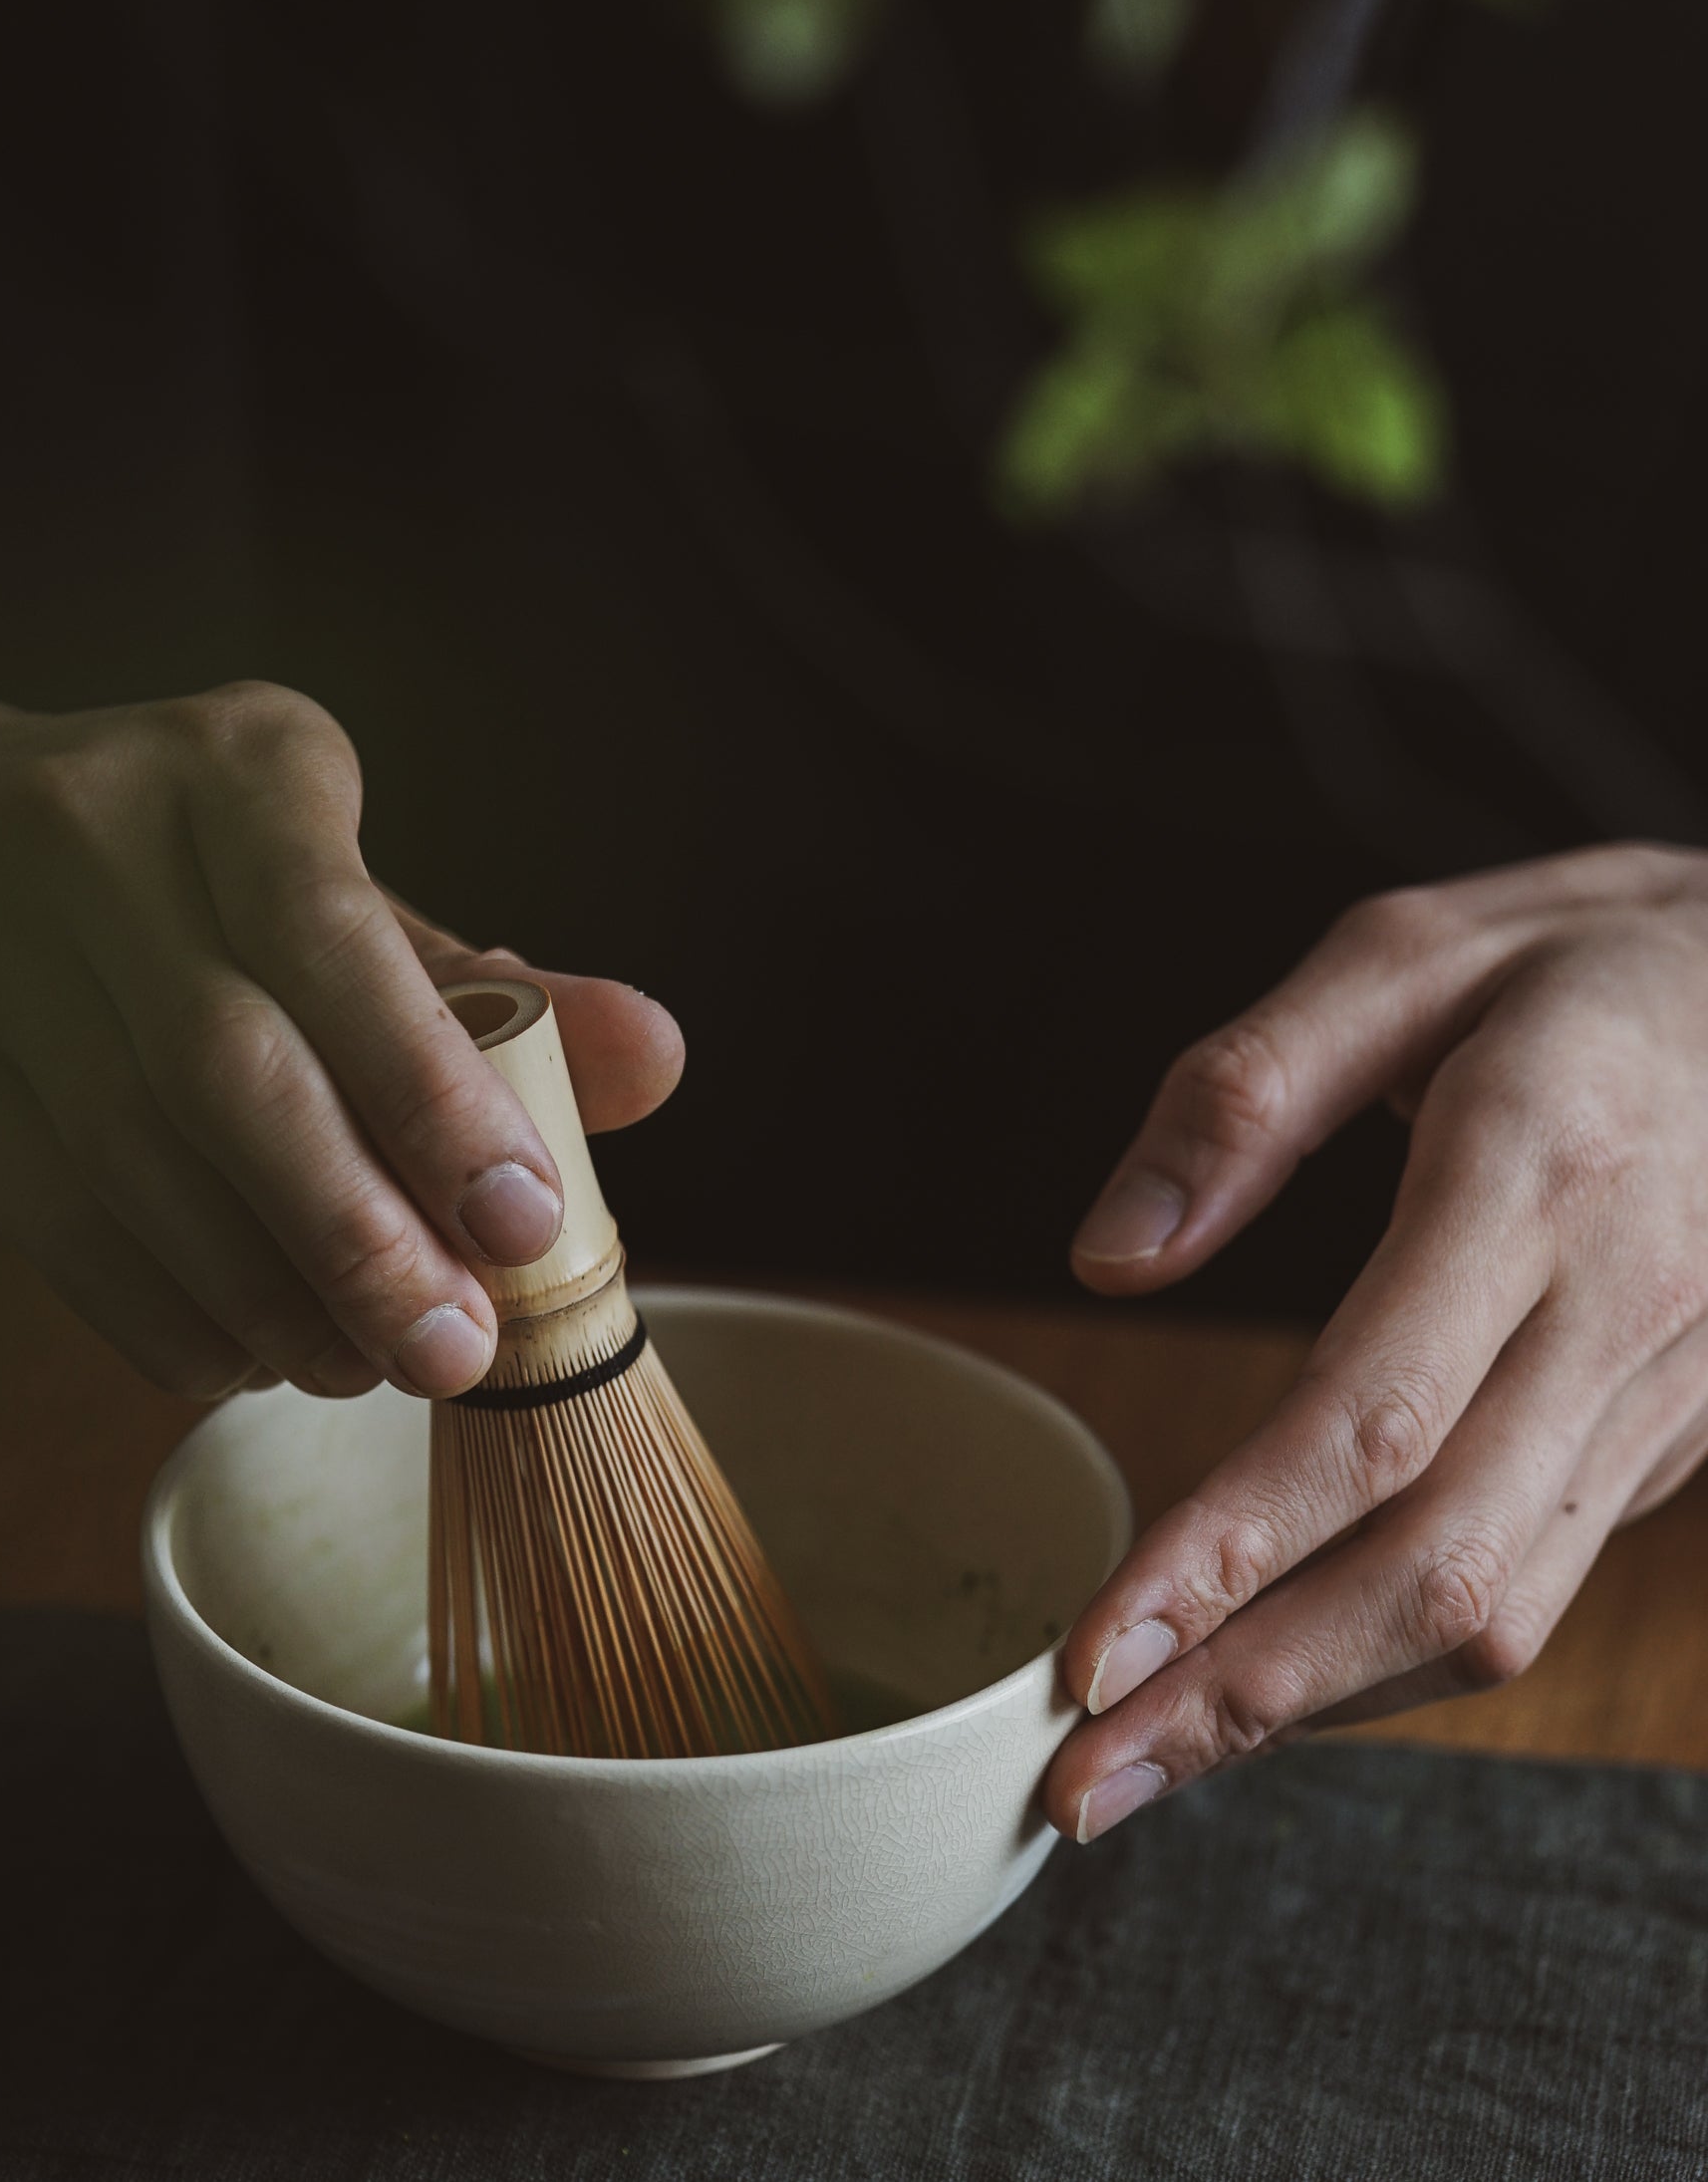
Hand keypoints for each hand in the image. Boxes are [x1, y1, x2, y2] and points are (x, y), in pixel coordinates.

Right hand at [0, 683, 681, 1401]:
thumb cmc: (169, 869)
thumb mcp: (321, 884)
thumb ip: (484, 987)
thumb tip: (659, 1062)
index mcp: (236, 765)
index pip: (335, 933)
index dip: (433, 1090)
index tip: (529, 1220)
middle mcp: (98, 838)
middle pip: (231, 1066)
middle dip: (359, 1228)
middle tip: (458, 1347)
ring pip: (145, 1165)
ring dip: (274, 1295)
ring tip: (371, 1364)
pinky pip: (66, 1232)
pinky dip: (175, 1316)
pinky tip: (255, 1357)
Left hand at [1046, 843, 1707, 1842]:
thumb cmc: (1583, 963)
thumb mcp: (1402, 952)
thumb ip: (1241, 1096)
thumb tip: (1108, 1258)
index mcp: (1537, 1167)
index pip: (1373, 1414)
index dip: (1228, 1550)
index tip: (1093, 1646)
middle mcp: (1620, 1306)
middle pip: (1436, 1567)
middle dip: (1248, 1693)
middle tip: (1083, 1779)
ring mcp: (1667, 1391)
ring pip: (1498, 1611)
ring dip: (1317, 1708)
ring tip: (1151, 1758)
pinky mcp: (1677, 1436)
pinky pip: (1535, 1585)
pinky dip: (1395, 1655)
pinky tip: (1280, 1674)